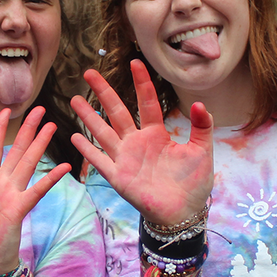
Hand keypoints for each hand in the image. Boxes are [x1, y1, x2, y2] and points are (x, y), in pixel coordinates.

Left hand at [0, 107, 70, 276]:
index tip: (5, 110)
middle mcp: (2, 185)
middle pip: (17, 151)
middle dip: (28, 130)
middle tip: (40, 109)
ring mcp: (13, 195)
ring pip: (28, 163)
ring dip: (40, 144)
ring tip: (52, 126)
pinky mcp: (19, 209)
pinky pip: (37, 190)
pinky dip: (50, 178)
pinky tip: (64, 167)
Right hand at [70, 59, 213, 224]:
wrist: (184, 213)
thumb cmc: (193, 183)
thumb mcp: (202, 151)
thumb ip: (202, 127)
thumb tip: (200, 103)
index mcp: (156, 134)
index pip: (146, 103)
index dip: (141, 83)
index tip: (135, 62)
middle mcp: (137, 143)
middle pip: (117, 112)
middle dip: (103, 92)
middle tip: (89, 73)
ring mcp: (125, 159)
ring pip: (103, 132)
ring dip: (88, 117)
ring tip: (74, 99)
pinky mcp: (119, 177)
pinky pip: (100, 160)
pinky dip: (87, 150)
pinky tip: (75, 137)